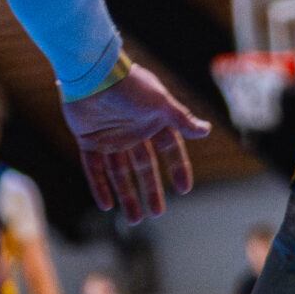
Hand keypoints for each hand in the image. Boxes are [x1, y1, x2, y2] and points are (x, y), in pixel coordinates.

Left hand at [61, 63, 209, 222]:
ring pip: (119, 172)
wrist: (91, 74)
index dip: (178, 169)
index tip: (184, 190)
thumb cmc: (129, 85)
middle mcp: (132, 132)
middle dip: (150, 190)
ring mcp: (109, 137)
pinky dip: (100, 186)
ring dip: (126, 195)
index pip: (170, 150)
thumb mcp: (160, 103)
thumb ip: (181, 119)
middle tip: (156, 214)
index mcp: (152, 122)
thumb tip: (207, 130)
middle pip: (143, 167)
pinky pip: (94, 168)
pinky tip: (107, 205)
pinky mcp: (88, 139)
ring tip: (135, 220)